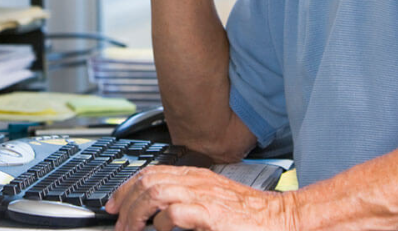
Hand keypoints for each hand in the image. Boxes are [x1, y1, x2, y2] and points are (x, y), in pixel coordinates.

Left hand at [105, 165, 296, 230]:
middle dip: (125, 199)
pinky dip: (161, 222)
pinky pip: (175, 212)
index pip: (151, 172)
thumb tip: (160, 215)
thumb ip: (188, 202)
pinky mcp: (212, 216)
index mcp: (196, 177)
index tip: (114, 202)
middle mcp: (196, 182)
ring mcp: (204, 197)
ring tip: (130, 228)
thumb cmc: (251, 216)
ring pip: (155, 192)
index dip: (127, 186)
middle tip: (116, 219)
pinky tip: (159, 230)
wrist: (283, 219)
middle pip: (147, 180)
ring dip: (136, 211)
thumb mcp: (214, 201)